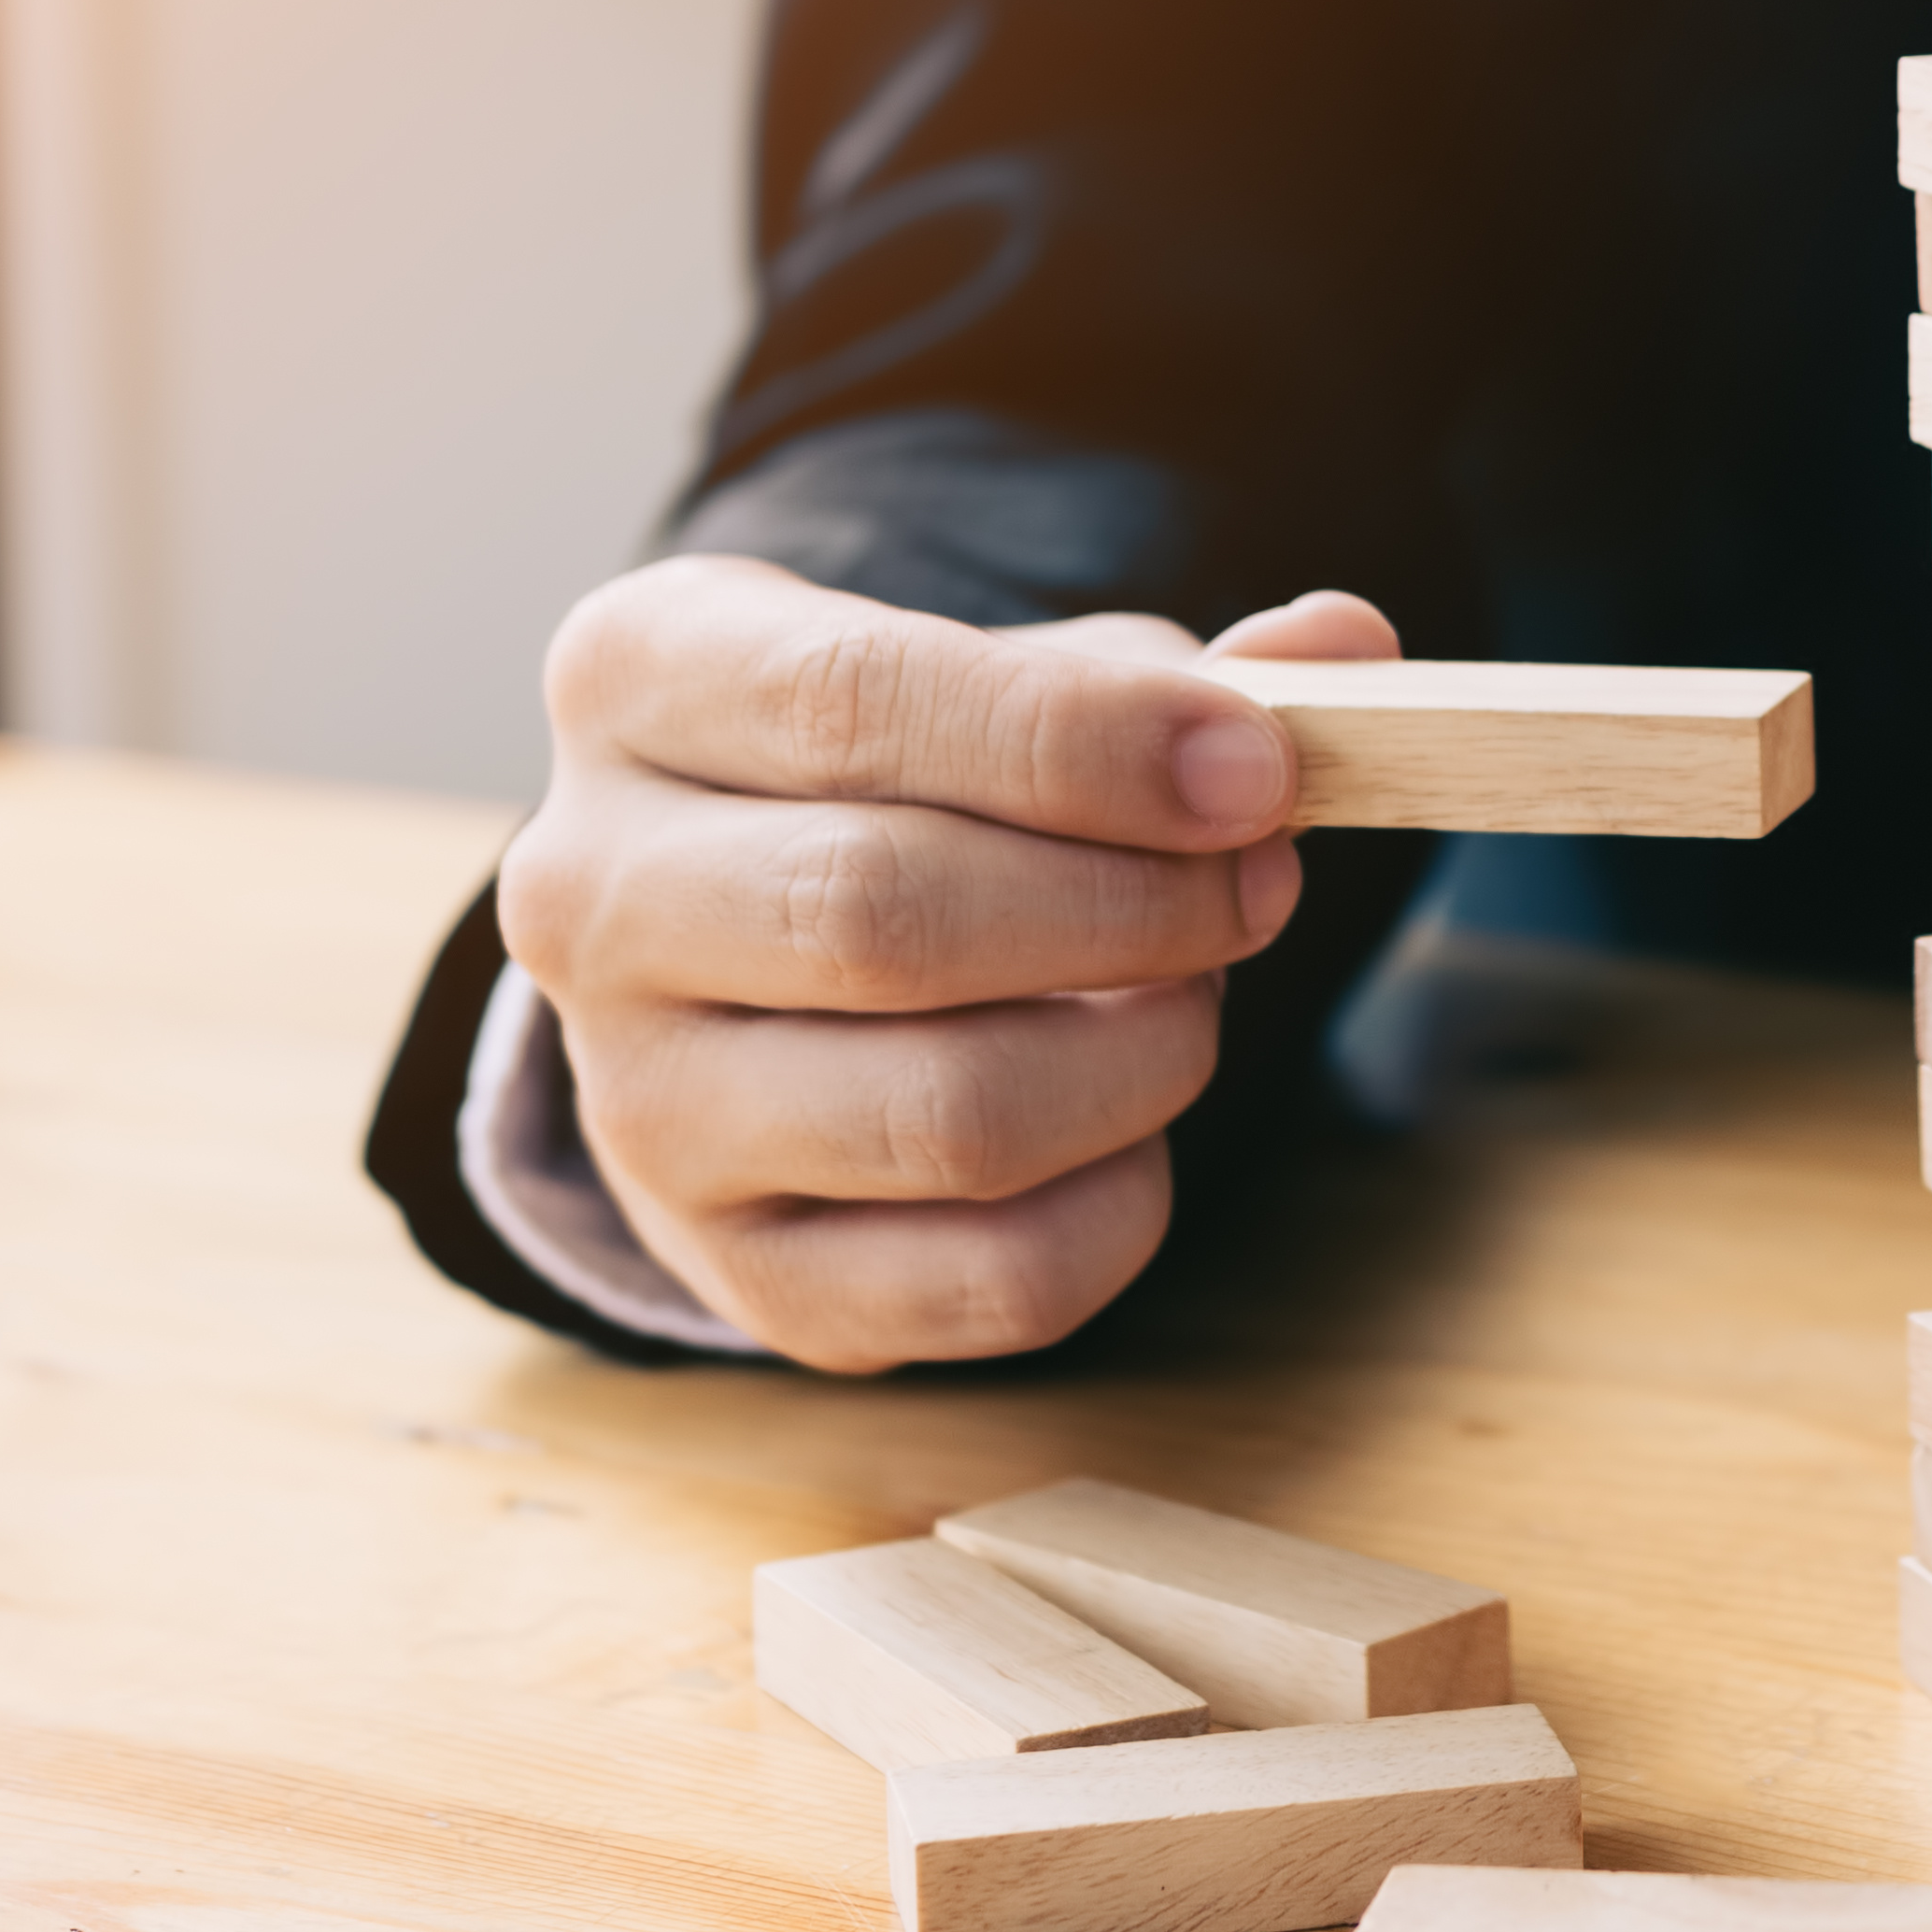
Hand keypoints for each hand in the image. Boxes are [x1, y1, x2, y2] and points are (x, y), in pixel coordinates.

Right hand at [496, 559, 1397, 1371]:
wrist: (748, 950)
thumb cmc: (902, 776)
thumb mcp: (1006, 673)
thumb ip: (1172, 670)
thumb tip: (1345, 652)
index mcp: (637, 679)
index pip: (853, 704)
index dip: (1086, 743)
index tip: (1259, 772)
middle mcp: (586, 894)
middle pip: (883, 916)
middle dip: (1132, 904)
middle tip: (1260, 884)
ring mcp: (640, 1105)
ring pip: (944, 1114)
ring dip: (1143, 1055)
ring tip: (1191, 992)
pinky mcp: (734, 1272)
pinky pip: (986, 1279)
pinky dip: (1122, 1204)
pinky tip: (1137, 1126)